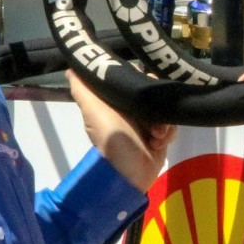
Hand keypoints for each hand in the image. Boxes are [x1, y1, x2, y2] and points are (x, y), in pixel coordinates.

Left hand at [68, 71, 175, 191]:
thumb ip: (82, 90)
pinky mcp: (161, 136)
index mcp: (115, 102)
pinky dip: (169, 132)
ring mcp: (147, 123)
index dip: (138, 76)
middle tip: (153, 113)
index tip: (143, 82)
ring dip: (163, 120)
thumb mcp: (93, 112)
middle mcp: (131, 110)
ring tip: (156, 135)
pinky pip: (172, 124)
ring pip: (164, 107)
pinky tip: (160, 142)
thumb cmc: (111, 141)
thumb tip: (71, 68)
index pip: (131, 77)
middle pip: (151, 91)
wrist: (130, 175)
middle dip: (156, 101)